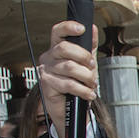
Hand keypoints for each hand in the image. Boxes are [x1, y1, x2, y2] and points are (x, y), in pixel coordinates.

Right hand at [37, 20, 99, 137]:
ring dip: (86, 77)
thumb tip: (93, 29)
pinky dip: (83, 90)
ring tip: (91, 84)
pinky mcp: (47, 85)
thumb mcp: (86, 64)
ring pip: (69, 67)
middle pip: (64, 48)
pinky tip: (88, 93)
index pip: (57, 32)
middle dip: (83, 57)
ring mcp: (46, 71)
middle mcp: (48, 58)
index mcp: (56, 49)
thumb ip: (89, 47)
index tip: (82, 28)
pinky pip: (68, 84)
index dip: (68, 27)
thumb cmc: (76, 84)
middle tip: (92, 66)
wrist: (70, 110)